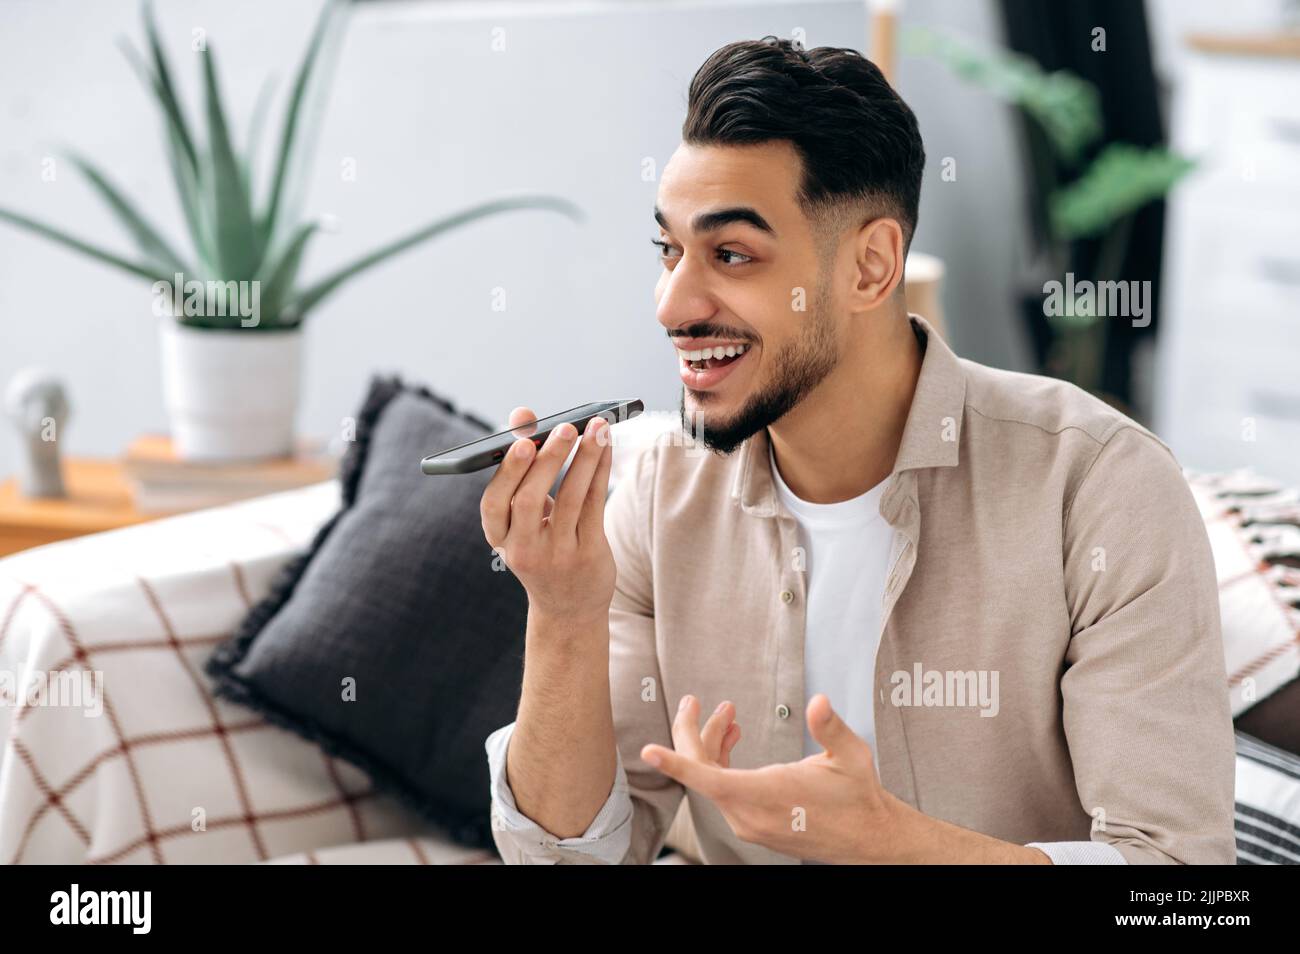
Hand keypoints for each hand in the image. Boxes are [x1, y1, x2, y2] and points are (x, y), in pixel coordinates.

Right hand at [480, 405, 615, 622]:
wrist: (568, 607)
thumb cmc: (542, 546)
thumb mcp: (524, 515)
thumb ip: (522, 466)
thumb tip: (522, 415)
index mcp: (499, 538)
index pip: (493, 504)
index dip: (507, 472)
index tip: (523, 442)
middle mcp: (523, 549)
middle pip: (529, 500)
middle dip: (548, 460)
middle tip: (564, 427)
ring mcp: (557, 555)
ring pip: (570, 499)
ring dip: (583, 458)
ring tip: (595, 426)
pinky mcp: (587, 554)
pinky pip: (595, 505)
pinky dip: (600, 471)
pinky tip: (605, 446)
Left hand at [641, 693, 899, 862]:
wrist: (868, 838)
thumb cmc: (858, 797)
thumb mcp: (850, 756)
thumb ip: (830, 727)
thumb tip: (819, 702)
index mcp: (767, 794)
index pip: (708, 778)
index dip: (676, 763)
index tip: (649, 751)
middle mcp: (750, 813)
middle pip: (702, 771)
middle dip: (694, 732)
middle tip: (695, 702)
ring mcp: (749, 822)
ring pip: (712, 779)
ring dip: (712, 745)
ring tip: (726, 717)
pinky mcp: (752, 824)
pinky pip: (723, 790)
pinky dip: (721, 763)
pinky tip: (733, 740)